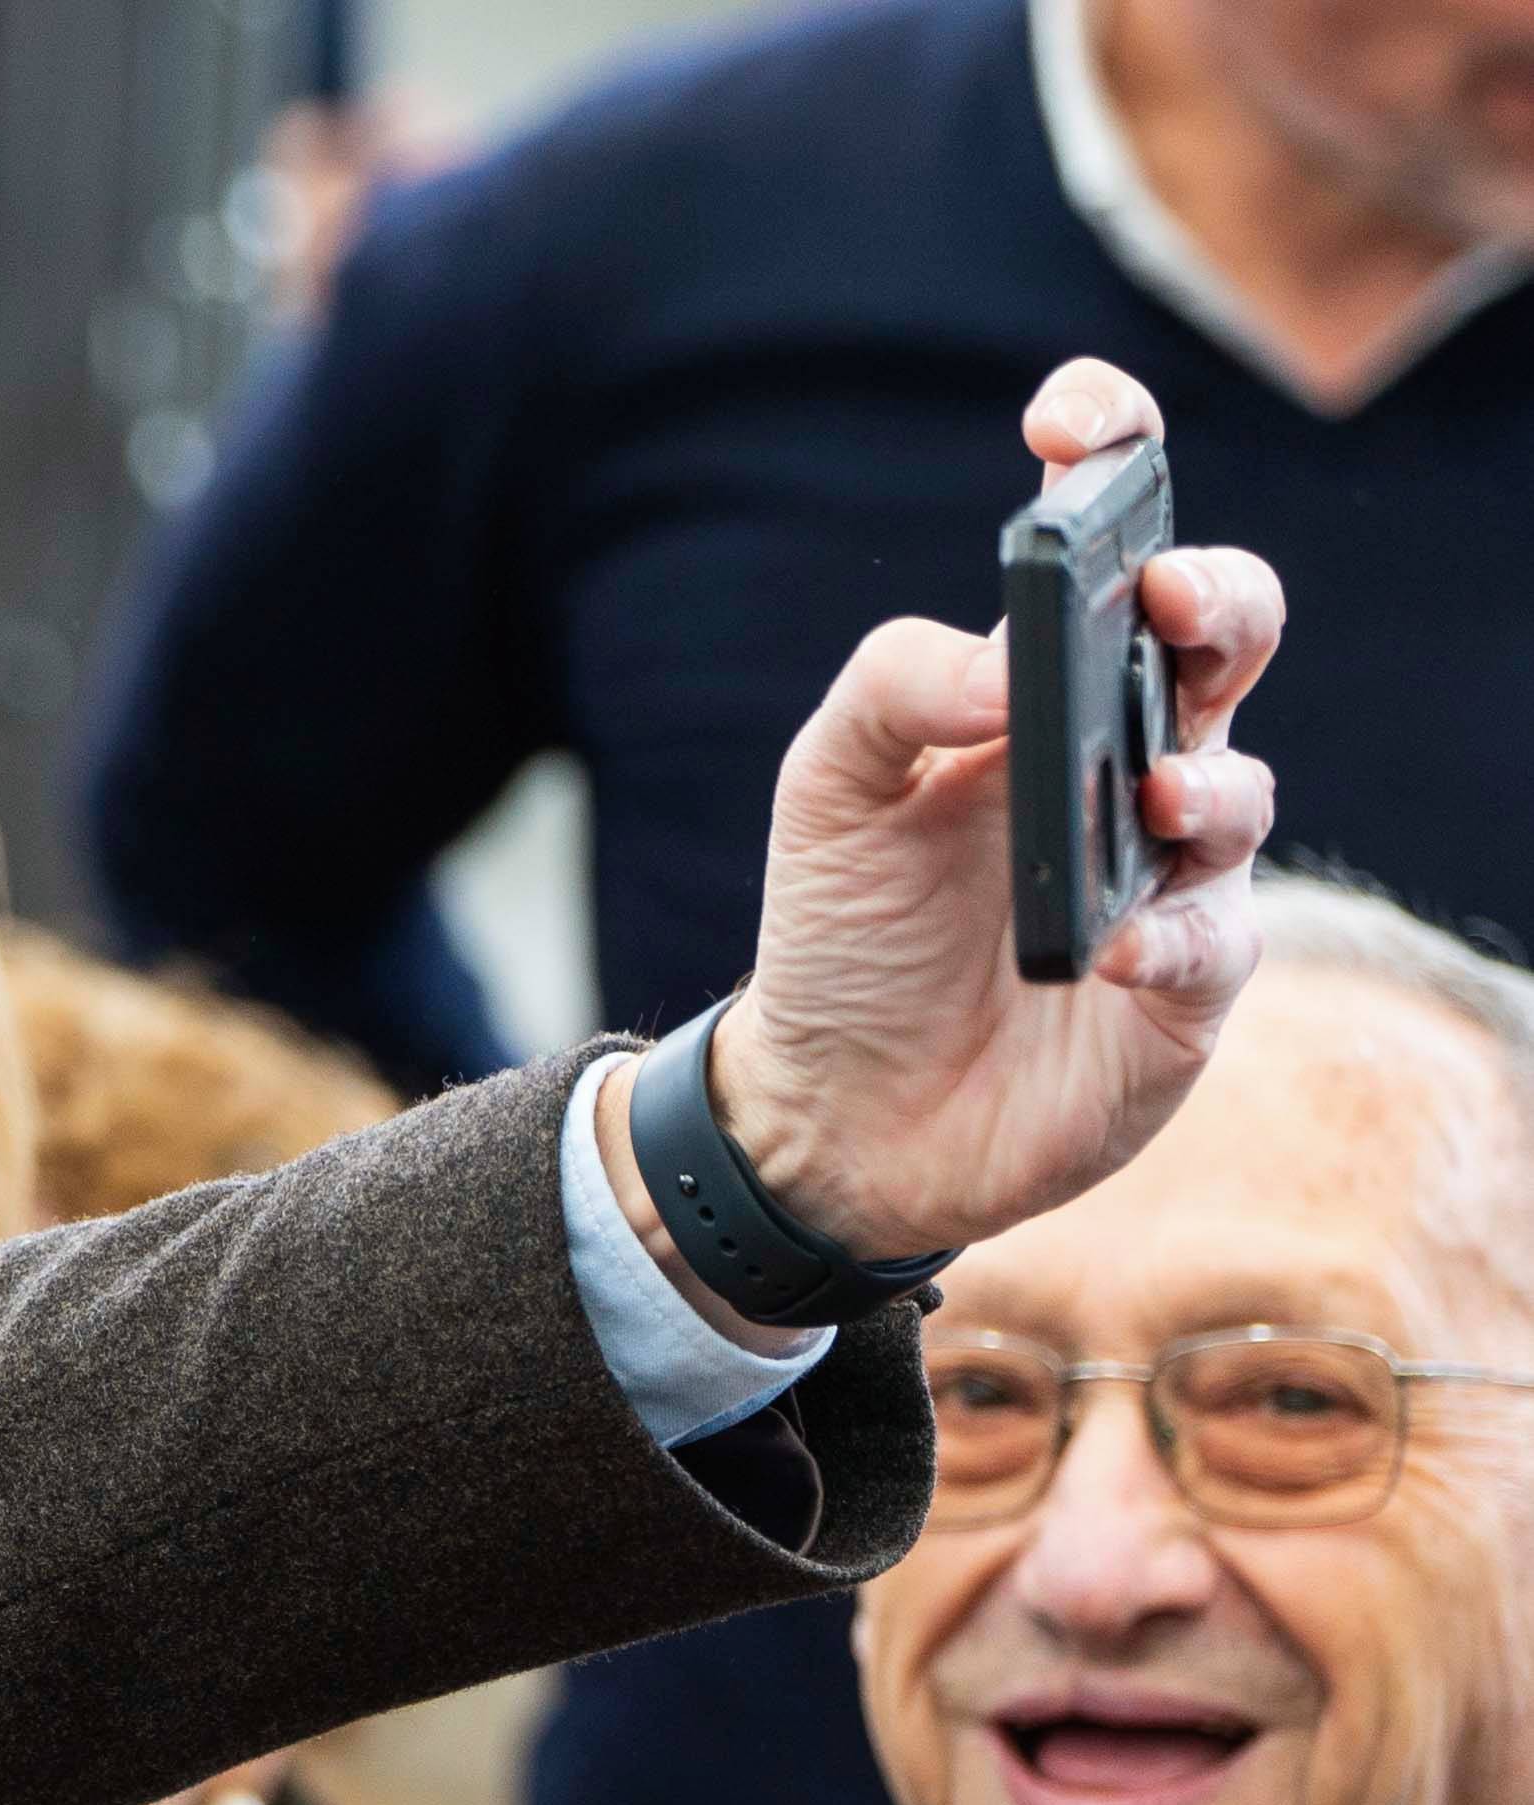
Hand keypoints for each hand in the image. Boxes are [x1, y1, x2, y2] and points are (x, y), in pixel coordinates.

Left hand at [695, 358, 1286, 1268]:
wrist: (836, 1111)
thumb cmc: (847, 929)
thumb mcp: (830, 790)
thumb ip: (900, 689)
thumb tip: (1010, 654)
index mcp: (1048, 682)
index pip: (1110, 538)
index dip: (1111, 457)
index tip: (1072, 423)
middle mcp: (1135, 753)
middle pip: (1227, 635)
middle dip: (1221, 595)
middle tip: (1169, 595)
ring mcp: (1175, 867)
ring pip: (1243, 786)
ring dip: (1210, 778)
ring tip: (1154, 791)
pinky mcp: (1187, 987)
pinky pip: (1216, 945)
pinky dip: (1175, 939)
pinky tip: (1118, 950)